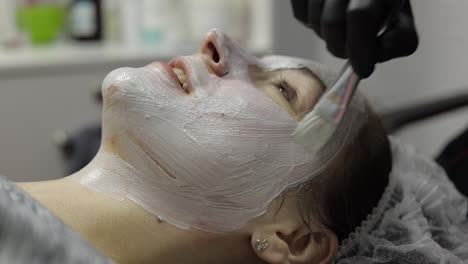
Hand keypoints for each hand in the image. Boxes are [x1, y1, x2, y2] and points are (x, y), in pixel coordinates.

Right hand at [291, 0, 418, 77]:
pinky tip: (324, 17)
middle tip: (350, 49)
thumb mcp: (400, 20)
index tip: (362, 69)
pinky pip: (300, 15)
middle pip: (332, 22)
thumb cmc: (381, 4)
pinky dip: (310, 24)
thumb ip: (400, 40)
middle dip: (340, 47)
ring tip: (339, 30)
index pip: (361, 16)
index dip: (359, 48)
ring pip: (313, 20)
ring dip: (325, 36)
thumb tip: (376, 54)